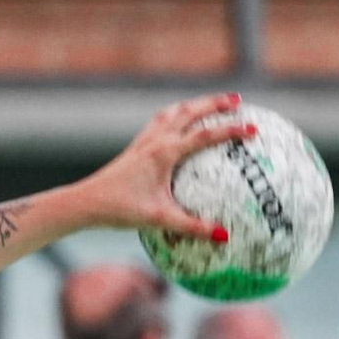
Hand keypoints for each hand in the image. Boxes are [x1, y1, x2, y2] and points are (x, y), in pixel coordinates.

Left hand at [79, 93, 255, 237]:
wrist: (86, 202)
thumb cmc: (121, 210)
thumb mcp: (159, 219)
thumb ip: (193, 227)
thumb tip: (225, 237)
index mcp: (163, 153)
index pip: (204, 135)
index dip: (230, 130)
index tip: (253, 128)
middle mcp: (154, 141)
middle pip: (189, 112)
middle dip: (215, 103)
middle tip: (239, 101)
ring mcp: (143, 141)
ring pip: (173, 112)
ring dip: (194, 105)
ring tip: (212, 103)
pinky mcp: (136, 147)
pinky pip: (159, 123)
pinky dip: (175, 115)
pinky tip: (180, 122)